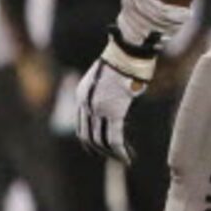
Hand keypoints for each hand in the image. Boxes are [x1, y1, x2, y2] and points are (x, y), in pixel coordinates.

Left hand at [72, 43, 150, 161]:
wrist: (129, 51)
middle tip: (113, 158)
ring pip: (100, 140)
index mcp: (82, 95)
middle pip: (88, 136)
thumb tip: (120, 101)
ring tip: (124, 160)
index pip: (81, 125)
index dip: (89, 140)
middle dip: (100, 150)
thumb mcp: (109, 78)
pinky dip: (120, 152)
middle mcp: (85, 103)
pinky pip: (114, 138)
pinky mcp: (113, 112)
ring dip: (112, 154)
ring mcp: (98, 108)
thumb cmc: (125, 60)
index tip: (99, 149)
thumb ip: (107, 93)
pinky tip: (128, 159)